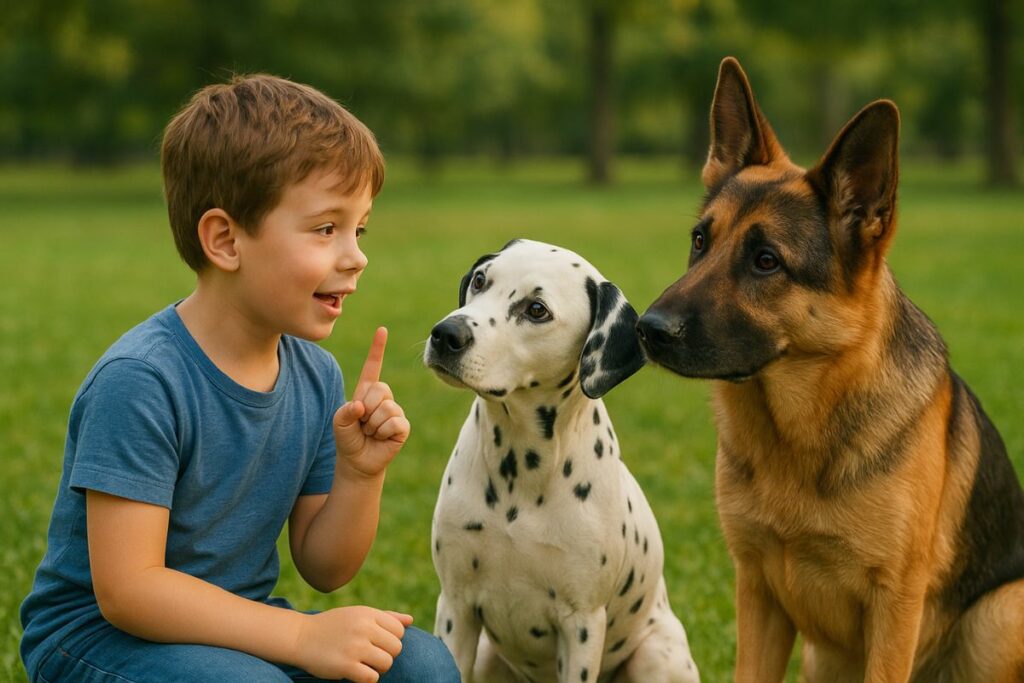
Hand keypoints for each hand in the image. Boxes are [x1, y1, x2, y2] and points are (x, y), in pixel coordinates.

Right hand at [294, 606, 413, 682]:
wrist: (300, 637)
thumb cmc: (333, 626)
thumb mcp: (358, 614)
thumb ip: (385, 617)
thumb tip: (410, 621)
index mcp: (368, 613)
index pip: (399, 630)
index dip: (391, 640)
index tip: (377, 643)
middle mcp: (363, 628)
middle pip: (396, 648)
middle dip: (386, 655)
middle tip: (370, 656)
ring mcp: (355, 647)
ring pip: (386, 663)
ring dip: (377, 668)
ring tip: (363, 664)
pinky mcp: (346, 665)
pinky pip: (372, 678)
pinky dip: (367, 679)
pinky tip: (356, 673)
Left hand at [333, 327, 410, 478]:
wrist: (357, 462)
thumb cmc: (347, 439)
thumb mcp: (338, 423)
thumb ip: (344, 411)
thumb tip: (361, 407)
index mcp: (366, 391)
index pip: (372, 367)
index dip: (377, 349)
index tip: (382, 330)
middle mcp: (383, 398)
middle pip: (379, 389)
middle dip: (366, 408)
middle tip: (363, 423)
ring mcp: (395, 411)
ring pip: (386, 408)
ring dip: (373, 425)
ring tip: (370, 433)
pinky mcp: (403, 426)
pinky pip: (394, 422)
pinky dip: (382, 432)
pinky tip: (381, 438)